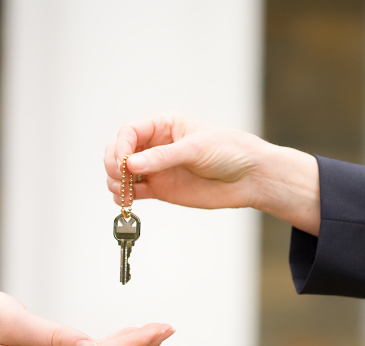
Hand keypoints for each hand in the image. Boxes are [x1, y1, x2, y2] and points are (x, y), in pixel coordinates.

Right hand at [104, 112, 321, 235]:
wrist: (250, 177)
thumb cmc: (230, 151)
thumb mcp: (196, 148)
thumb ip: (163, 157)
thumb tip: (131, 164)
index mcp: (164, 126)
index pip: (129, 132)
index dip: (121, 146)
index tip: (123, 162)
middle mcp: (157, 146)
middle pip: (120, 152)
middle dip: (114, 164)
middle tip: (121, 178)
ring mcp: (157, 169)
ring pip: (123, 173)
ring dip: (116, 182)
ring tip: (123, 192)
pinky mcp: (161, 189)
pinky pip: (134, 192)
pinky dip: (125, 197)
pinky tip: (127, 201)